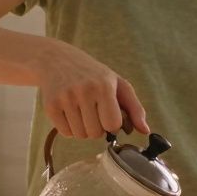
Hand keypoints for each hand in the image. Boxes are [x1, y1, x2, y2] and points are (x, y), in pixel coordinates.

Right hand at [34, 41, 149, 138]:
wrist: (56, 60)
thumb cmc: (92, 74)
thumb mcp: (118, 84)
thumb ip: (135, 108)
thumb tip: (145, 131)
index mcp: (104, 86)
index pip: (113, 125)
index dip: (112, 124)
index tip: (108, 113)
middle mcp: (84, 91)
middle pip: (95, 133)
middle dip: (96, 127)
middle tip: (93, 111)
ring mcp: (65, 98)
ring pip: (80, 135)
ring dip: (83, 129)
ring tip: (81, 111)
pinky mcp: (50, 105)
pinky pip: (65, 133)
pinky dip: (69, 128)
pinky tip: (69, 112)